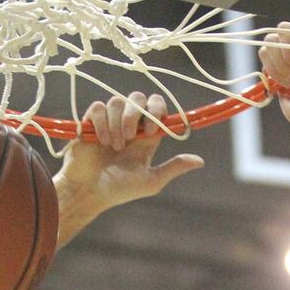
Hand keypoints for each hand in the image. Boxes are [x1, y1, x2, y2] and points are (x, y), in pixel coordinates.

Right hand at [54, 92, 204, 224]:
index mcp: (145, 135)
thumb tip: (200, 161)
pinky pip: (99, 107)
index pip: (157, 106)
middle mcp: (129, 124)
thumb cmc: (119, 190)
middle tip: (130, 137)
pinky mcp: (90, 122)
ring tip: (114, 146)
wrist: (88, 192)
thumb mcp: (151, 181)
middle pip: (139, 97)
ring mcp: (109, 121)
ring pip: (117, 100)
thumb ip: (174, 167)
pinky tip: (101, 141)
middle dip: (135, 114)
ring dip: (117, 123)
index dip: (157, 110)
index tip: (150, 131)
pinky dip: (101, 123)